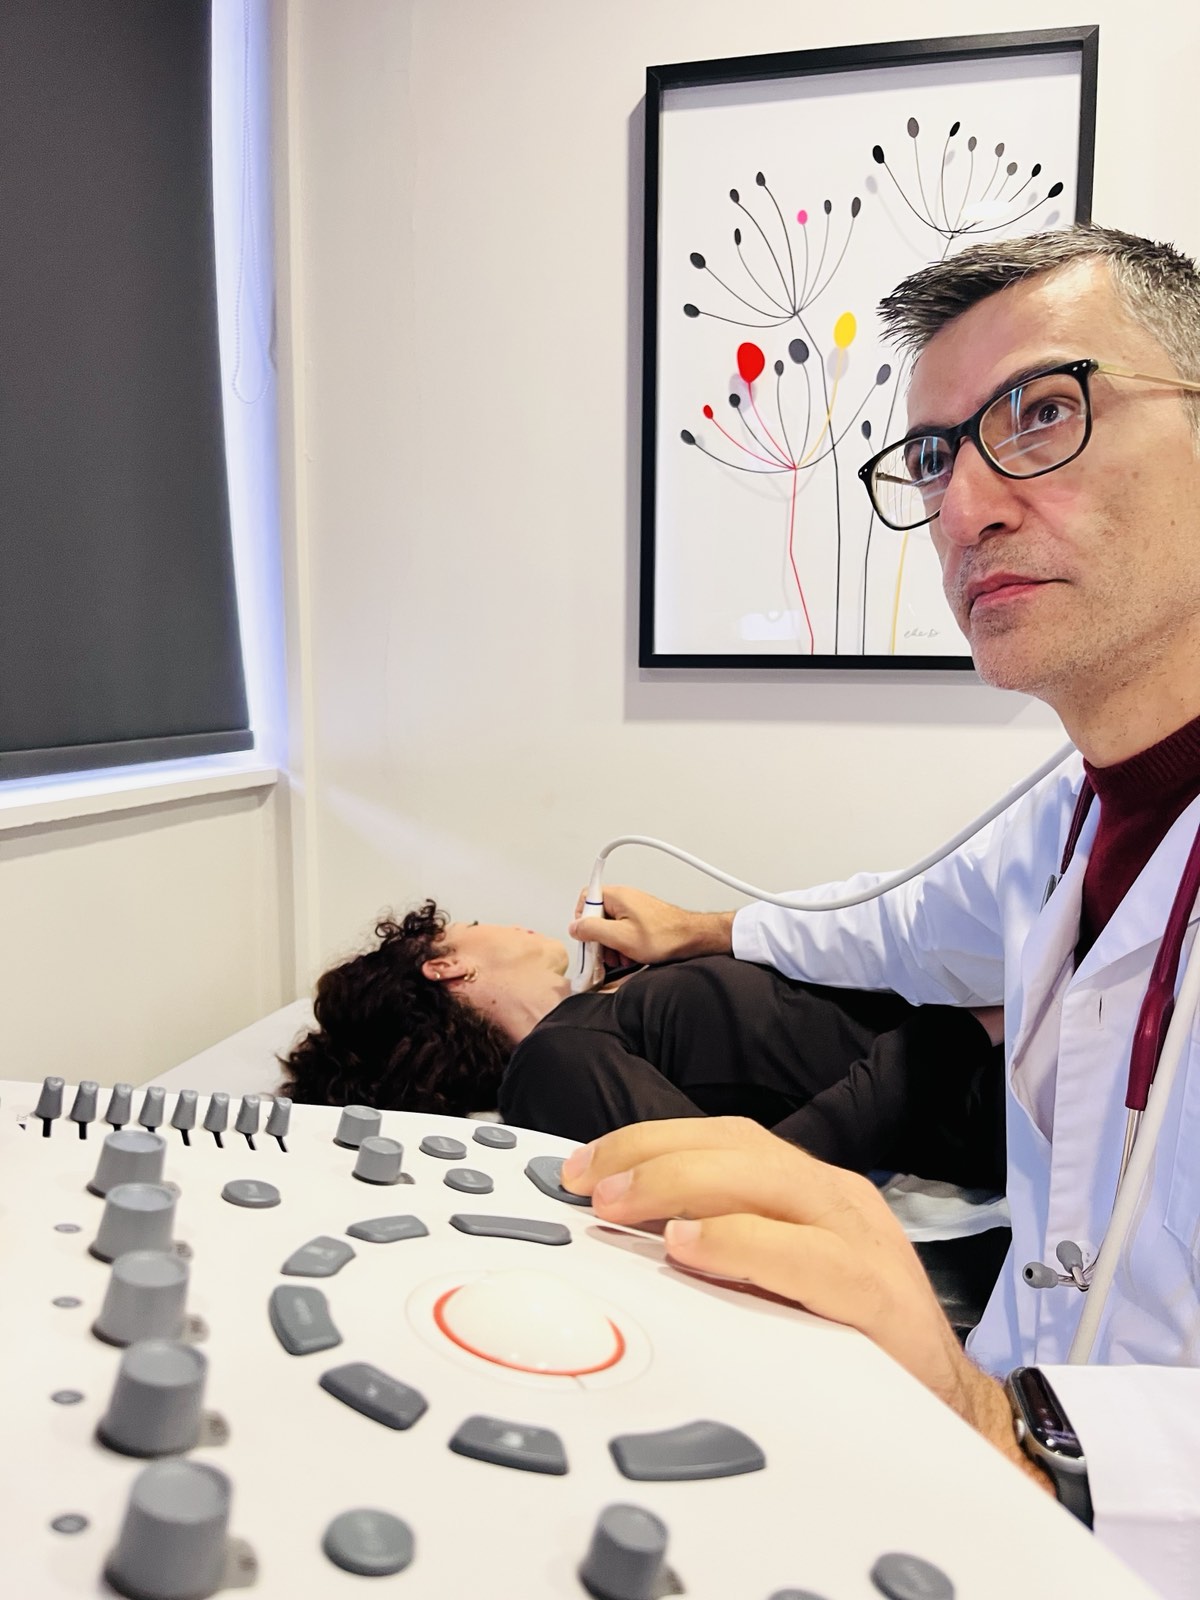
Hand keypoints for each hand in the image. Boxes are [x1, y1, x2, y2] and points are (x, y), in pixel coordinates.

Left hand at [561, 1118, 1047, 1485]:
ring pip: (766, 1181)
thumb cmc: (851, 1340)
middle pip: (738, 1148)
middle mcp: (835, 1199)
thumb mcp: (777, 1277)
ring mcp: (861, 1240)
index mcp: (809, 1189)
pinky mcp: (877, 1294)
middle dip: (652, 1155)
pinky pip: (804, 1255)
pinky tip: (692, 1249)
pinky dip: (740, 1244)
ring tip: (622, 1205)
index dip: (649, 1141)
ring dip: (682, 1184)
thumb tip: (629, 1226)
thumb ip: (720, 1244)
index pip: (724, 1138)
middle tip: (592, 1185)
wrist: (951, 1410)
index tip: (586, 1166)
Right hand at [569, 884, 733, 965]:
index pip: (585, 899)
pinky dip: (623, 944)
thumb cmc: (665, 936)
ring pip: (609, 926)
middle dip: (598, 938)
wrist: (692, 938)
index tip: (587, 937)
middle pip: (596, 916)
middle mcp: (624, 899)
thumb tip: (574, 928)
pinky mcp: (641, 920)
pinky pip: (623, 931)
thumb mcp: (621, 937)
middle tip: (604, 953)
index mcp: (617, 896)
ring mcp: (633, 909)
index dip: (582, 920)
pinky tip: (630, 956)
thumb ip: (593, 930)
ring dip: (611, 944)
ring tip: (620, 957)